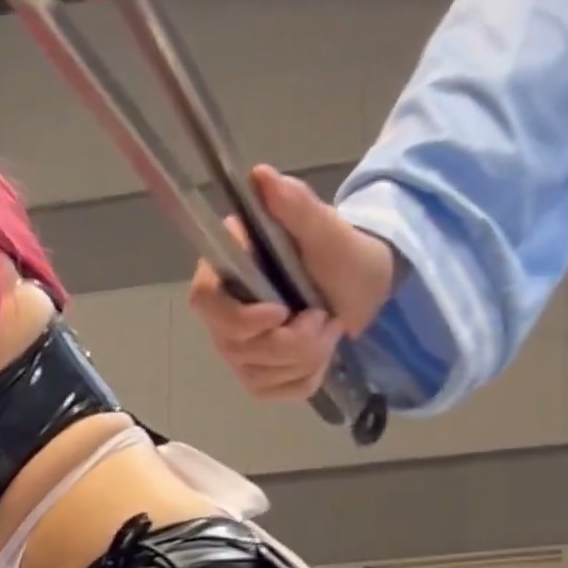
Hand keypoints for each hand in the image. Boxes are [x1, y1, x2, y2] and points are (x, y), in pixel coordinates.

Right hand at [186, 168, 396, 404]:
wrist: (363, 284)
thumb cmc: (343, 252)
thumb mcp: (326, 229)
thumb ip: (295, 206)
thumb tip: (262, 176)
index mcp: (228, 266)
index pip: (204, 300)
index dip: (239, 317)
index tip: (281, 311)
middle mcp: (223, 307)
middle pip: (234, 346)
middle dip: (289, 343)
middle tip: (327, 320)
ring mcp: (236, 343)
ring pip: (255, 372)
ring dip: (304, 359)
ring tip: (329, 328)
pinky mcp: (255, 370)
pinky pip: (269, 391)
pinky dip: (302, 379)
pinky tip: (320, 354)